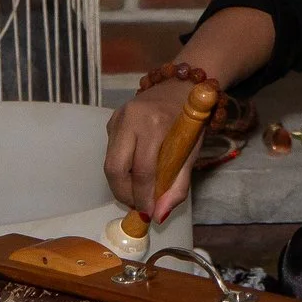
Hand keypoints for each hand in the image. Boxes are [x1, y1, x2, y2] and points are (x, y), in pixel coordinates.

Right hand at [104, 79, 199, 220]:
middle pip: (115, 168)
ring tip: (136, 194)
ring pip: (109, 162)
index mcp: (155, 125)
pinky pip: (111, 151)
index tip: (148, 213)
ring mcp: (118, 118)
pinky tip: (133, 174)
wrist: (182, 86)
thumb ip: (178, 184)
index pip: (143, 169)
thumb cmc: (190, 120)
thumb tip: (159, 215)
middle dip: (124, 194)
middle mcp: (131, 119)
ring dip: (120, 184)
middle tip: (137, 206)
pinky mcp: (112, 120)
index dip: (143, 196)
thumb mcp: (192, 151)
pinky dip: (121, 169)